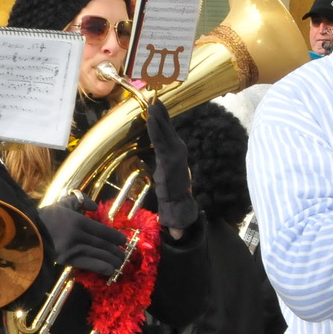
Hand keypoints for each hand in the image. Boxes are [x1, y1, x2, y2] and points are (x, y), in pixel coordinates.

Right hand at [37, 200, 127, 276]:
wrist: (26, 233)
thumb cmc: (46, 217)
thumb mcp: (62, 203)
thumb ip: (79, 200)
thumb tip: (94, 207)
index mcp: (77, 221)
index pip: (102, 230)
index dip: (115, 236)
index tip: (124, 240)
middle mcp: (77, 235)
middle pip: (102, 243)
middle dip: (115, 249)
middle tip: (125, 254)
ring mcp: (72, 249)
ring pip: (97, 255)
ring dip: (112, 259)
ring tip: (120, 263)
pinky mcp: (66, 260)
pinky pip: (87, 264)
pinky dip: (101, 267)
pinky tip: (110, 270)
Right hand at [144, 99, 197, 233]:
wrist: (181, 202)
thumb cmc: (172, 207)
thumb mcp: (171, 215)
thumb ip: (173, 222)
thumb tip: (177, 234)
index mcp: (173, 170)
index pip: (165, 149)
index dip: (158, 134)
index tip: (150, 119)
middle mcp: (177, 158)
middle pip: (168, 135)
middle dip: (160, 120)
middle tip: (152, 102)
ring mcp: (177, 151)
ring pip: (169, 131)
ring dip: (162, 116)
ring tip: (154, 99)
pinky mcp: (174, 148)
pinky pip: (167, 132)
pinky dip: (162, 120)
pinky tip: (155, 109)